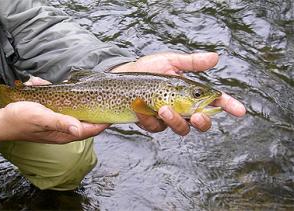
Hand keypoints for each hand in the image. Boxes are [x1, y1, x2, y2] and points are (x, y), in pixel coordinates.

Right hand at [0, 76, 108, 143]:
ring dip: (70, 97)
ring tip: (58, 85)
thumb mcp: (41, 118)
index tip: (114, 111)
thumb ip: (60, 122)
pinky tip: (42, 85)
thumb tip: (79, 128)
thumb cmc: (20, 119)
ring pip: (73, 111)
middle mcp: (64, 130)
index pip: (91, 129)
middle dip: (90, 106)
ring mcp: (58, 124)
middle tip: (97, 92)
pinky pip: (60, 106)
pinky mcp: (51, 117)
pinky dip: (56, 95)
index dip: (103, 122)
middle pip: (85, 120)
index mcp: (65, 133)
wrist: (0, 121)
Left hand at [112, 52, 245, 135]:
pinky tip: (141, 107)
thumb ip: (191, 63)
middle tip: (197, 116)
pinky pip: (156, 127)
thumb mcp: (170, 62)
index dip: (228, 106)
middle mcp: (182, 108)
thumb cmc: (147, 69)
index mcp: (191, 93)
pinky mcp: (152, 123)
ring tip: (163, 108)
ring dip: (175, 121)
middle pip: (202, 122)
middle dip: (203, 122)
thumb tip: (215, 57)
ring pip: (181, 128)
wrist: (122, 76)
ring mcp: (168, 118)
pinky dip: (150, 119)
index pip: (214, 101)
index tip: (240, 111)